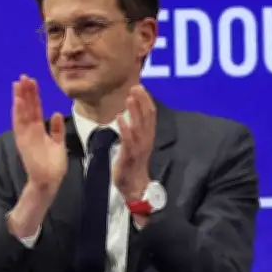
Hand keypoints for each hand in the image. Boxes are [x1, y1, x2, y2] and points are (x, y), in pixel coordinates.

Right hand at [12, 75, 66, 197]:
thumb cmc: (54, 165)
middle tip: (24, 76)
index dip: (34, 95)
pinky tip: (18, 100)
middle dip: (25, 92)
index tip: (32, 81)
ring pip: (22, 113)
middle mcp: (30, 130)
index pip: (36, 108)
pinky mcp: (22, 141)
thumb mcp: (58, 143)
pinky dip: (18, 112)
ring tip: (19, 83)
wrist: (49, 181)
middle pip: (27, 107)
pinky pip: (19, 124)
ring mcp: (25, 135)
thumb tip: (55, 114)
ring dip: (20, 98)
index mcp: (39, 129)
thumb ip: (57, 129)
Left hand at [113, 85, 155, 200]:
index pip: (151, 114)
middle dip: (142, 101)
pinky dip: (125, 128)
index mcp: (148, 135)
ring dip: (134, 112)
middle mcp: (146, 139)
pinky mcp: (129, 155)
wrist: (134, 184)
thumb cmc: (133, 163)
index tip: (140, 86)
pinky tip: (120, 118)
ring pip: (139, 126)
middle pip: (147, 117)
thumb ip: (136, 127)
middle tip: (135, 87)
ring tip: (129, 98)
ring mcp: (139, 147)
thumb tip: (131, 111)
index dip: (146, 99)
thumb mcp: (137, 142)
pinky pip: (128, 140)